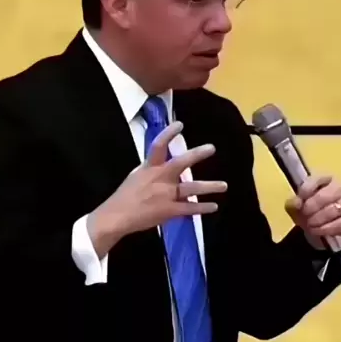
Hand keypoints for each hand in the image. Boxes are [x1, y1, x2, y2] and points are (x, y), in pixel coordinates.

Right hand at [87, 121, 227, 257]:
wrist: (117, 217)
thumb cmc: (124, 196)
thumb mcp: (136, 176)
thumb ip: (151, 169)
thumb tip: (161, 161)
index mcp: (149, 168)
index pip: (158, 146)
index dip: (168, 133)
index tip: (180, 124)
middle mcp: (159, 178)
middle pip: (180, 163)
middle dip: (197, 154)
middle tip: (211, 148)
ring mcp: (165, 195)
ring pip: (191, 188)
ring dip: (209, 186)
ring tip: (224, 185)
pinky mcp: (169, 210)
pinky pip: (189, 208)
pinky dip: (202, 208)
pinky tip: (213, 206)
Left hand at [285, 174, 340, 247]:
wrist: (315, 229)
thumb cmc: (305, 212)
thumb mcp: (294, 207)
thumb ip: (293, 202)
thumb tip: (298, 203)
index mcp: (325, 180)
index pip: (318, 179)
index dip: (306, 190)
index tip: (298, 202)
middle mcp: (339, 188)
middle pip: (327, 194)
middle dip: (312, 207)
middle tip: (304, 215)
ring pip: (335, 209)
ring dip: (319, 219)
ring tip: (309, 225)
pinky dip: (327, 228)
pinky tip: (318, 231)